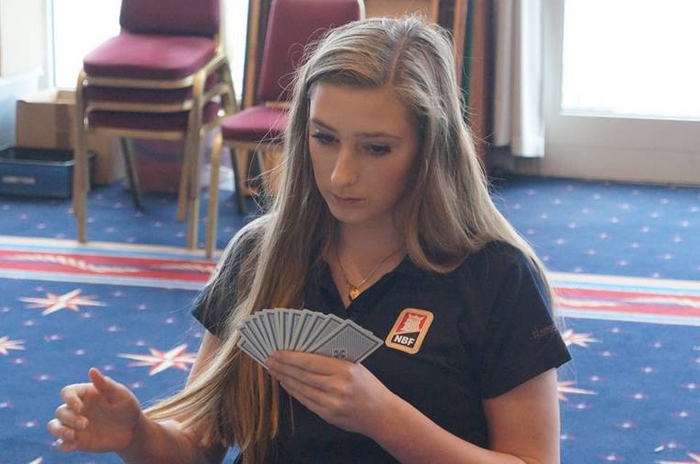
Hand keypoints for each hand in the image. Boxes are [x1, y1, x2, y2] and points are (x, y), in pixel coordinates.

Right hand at [47, 368, 142, 452]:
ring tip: (73, 437)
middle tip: (86, 424)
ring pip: (54, 426)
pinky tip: (74, 446)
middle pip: (60, 411)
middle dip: (69, 419)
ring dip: (59, 431)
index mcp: (85, 394)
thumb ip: (105, 385)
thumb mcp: (120, 395)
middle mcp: (77, 409)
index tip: (80, 408)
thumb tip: (91, 370)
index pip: (67, 392)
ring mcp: (75, 425)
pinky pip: (61, 444)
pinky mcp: (76, 440)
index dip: (69, 399)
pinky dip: (63, 446)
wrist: (132, 430)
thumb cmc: (127, 407)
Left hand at [266, 351, 393, 435]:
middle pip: (302, 375)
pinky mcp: (327, 415)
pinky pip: (305, 400)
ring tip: (274, 369)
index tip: (277, 351)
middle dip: (283, 366)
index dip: (290, 357)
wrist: (381, 414)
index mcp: (345, 370)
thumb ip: (333, 359)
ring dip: (284, 378)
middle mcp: (337, 387)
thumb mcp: (356, 365)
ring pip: (300, 388)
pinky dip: (293, 391)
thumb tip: (305, 349)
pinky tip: (285, 382)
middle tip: (269, 359)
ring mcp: (331, 403)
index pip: (310, 362)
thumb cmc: (368, 385)